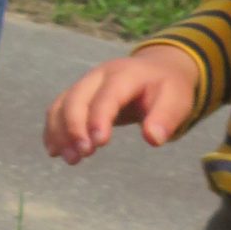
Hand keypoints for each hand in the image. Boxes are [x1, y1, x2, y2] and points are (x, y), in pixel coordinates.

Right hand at [44, 46, 199, 162]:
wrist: (156, 70)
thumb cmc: (166, 89)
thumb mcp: (177, 100)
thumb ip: (166, 118)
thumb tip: (152, 139)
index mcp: (125, 74)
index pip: (107, 95)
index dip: (99, 118)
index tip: (99, 144)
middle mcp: (99, 75)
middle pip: (76, 98)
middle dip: (75, 128)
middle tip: (83, 155)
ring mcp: (84, 84)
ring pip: (62, 105)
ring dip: (60, 133)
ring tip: (71, 160)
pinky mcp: (77, 94)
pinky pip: (57, 110)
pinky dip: (53, 131)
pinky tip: (56, 152)